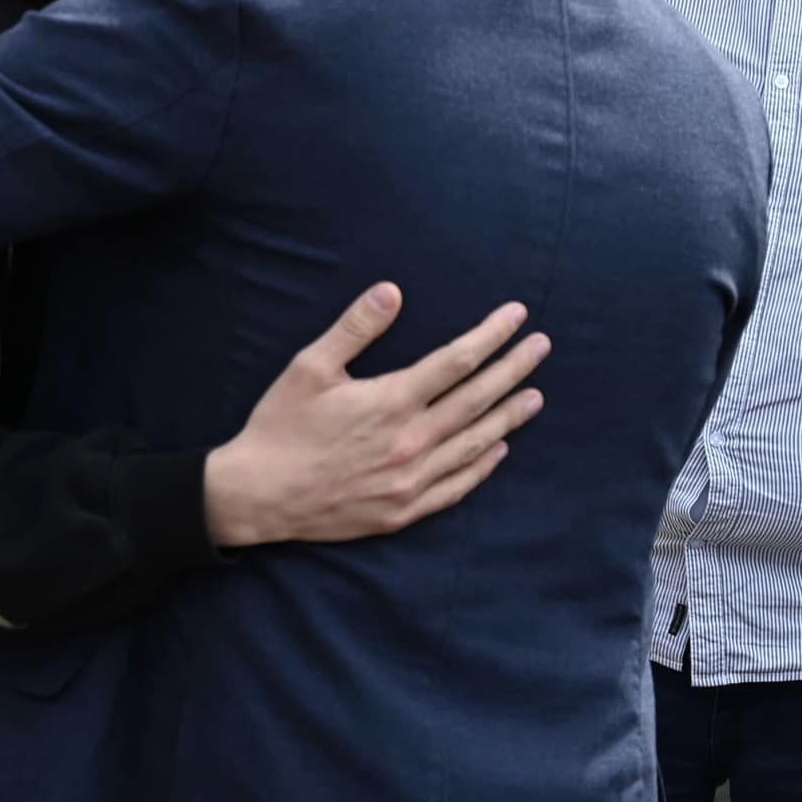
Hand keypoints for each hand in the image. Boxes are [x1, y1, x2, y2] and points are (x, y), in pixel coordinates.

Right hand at [202, 285, 547, 547]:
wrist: (258, 495)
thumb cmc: (281, 425)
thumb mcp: (310, 366)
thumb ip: (355, 328)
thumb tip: (393, 291)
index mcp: (391, 401)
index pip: (458, 360)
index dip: (491, 334)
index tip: (517, 314)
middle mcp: (410, 442)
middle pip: (477, 399)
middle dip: (513, 369)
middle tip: (542, 346)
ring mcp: (410, 481)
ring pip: (474, 443)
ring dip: (509, 417)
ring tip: (537, 396)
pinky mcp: (403, 510)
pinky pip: (456, 486)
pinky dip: (482, 466)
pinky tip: (498, 449)